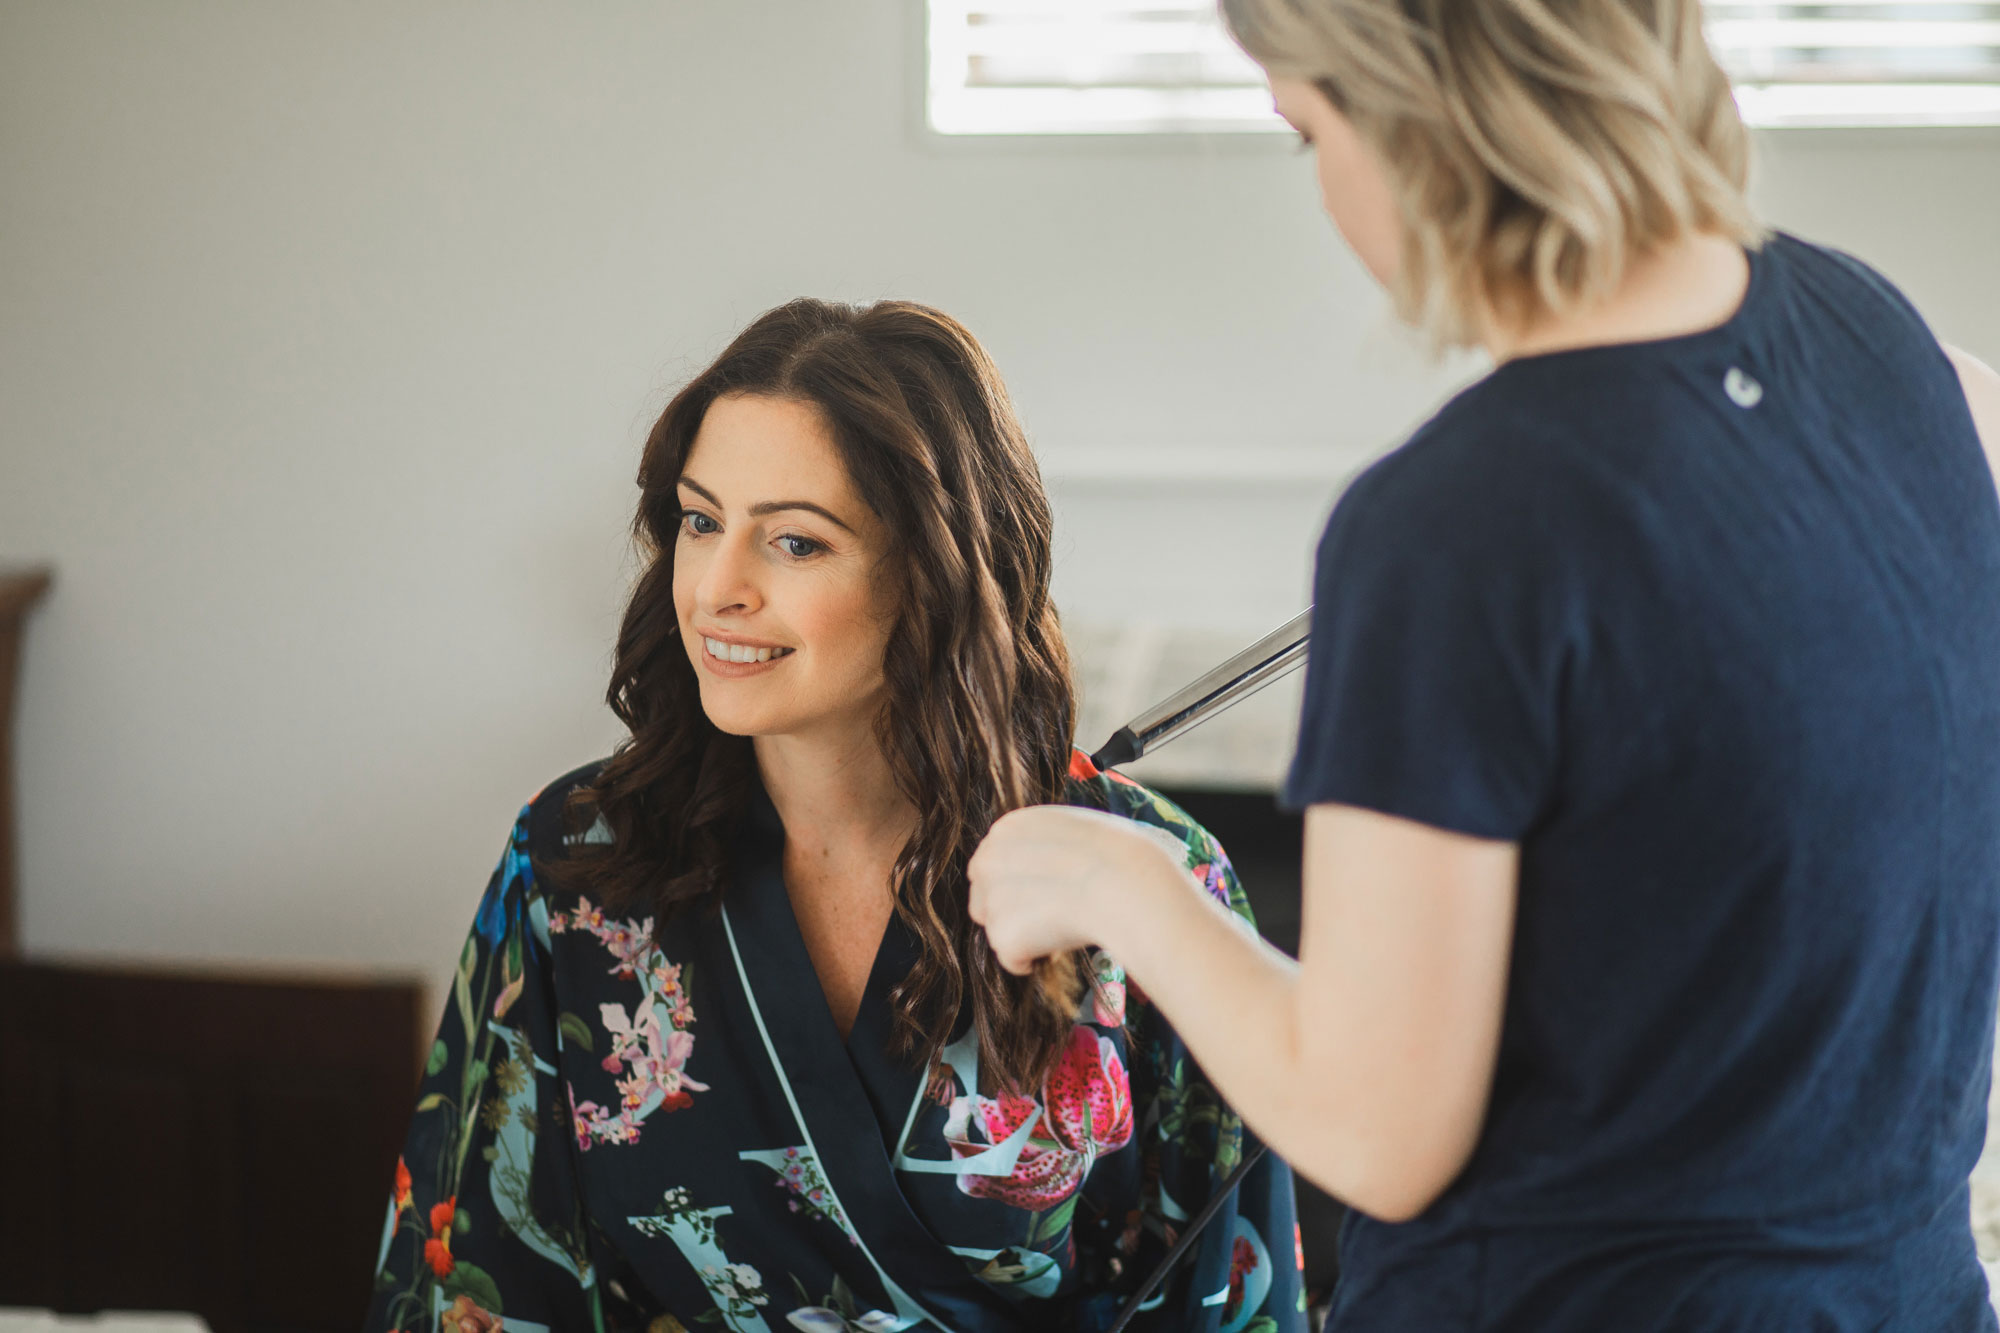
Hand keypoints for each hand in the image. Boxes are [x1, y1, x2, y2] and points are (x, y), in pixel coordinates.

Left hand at [967, 804, 1191, 974]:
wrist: (1129, 881)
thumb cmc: (1120, 855)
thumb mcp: (1076, 827)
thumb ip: (1047, 842)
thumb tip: (1050, 863)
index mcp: (1007, 828)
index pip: (993, 866)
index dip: (1023, 885)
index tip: (1050, 892)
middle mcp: (988, 859)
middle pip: (984, 900)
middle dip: (1013, 913)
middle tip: (1054, 915)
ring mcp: (993, 897)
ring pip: (1000, 931)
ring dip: (1027, 936)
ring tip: (1067, 925)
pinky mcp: (1004, 934)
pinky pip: (1012, 960)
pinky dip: (1033, 961)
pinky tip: (1062, 944)